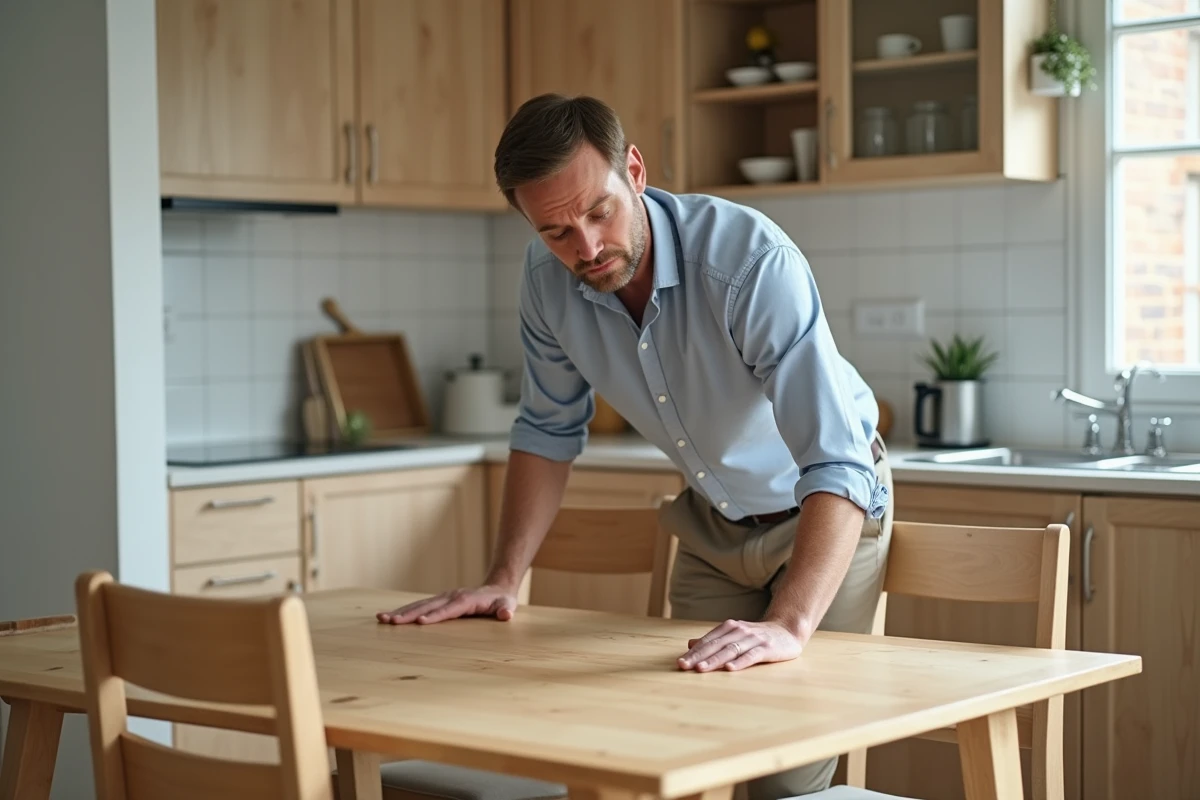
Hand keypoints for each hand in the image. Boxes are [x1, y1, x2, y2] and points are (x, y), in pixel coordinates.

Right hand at [376, 585, 517, 624]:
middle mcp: (451, 596)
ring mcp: (443, 597)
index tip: (420, 622)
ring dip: (400, 612)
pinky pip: (419, 606)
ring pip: (419, 604)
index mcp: (466, 600)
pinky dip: (404, 611)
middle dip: (408, 614)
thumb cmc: (502, 600)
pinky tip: (389, 618)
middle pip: (427, 606)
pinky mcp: (439, 601)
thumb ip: (506, 610)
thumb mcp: (508, 604)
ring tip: (381, 619)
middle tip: (390, 621)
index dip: (435, 616)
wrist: (497, 588)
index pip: (449, 609)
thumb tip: (505, 615)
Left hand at [676, 618, 801, 671]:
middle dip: (698, 656)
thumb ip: (714, 640)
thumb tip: (690, 644)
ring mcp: (753, 639)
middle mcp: (739, 631)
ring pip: (730, 650)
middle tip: (684, 666)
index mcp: (729, 628)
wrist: (787, 630)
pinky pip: (751, 656)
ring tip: (701, 669)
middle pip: (716, 645)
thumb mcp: (734, 635)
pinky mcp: (767, 648)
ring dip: (714, 660)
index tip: (680, 663)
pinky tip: (730, 669)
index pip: (708, 641)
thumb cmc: (757, 636)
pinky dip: (740, 662)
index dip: (693, 652)